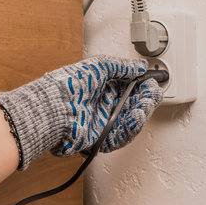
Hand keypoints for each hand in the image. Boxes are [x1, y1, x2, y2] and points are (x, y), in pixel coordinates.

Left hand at [0, 55, 162, 169]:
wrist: (53, 109)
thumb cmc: (69, 85)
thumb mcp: (98, 66)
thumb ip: (122, 66)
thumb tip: (140, 66)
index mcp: (104, 86)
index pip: (132, 87)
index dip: (144, 86)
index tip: (152, 83)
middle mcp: (105, 104)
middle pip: (134, 105)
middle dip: (146, 100)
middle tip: (151, 96)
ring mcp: (103, 121)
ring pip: (130, 122)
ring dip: (141, 114)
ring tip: (142, 108)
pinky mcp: (100, 138)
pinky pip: (120, 137)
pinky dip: (130, 129)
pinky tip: (135, 119)